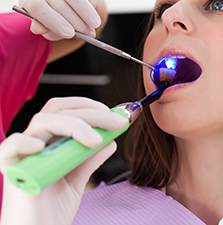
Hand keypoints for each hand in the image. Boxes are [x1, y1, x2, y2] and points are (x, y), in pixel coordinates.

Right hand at [0, 97, 127, 224]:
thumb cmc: (53, 211)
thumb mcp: (78, 179)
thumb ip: (91, 157)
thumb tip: (110, 139)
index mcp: (50, 141)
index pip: (66, 110)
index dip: (90, 106)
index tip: (114, 115)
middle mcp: (35, 143)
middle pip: (58, 111)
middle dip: (91, 112)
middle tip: (117, 122)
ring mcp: (24, 155)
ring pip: (43, 122)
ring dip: (74, 125)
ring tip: (96, 140)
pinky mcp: (12, 170)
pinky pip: (11, 147)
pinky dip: (26, 141)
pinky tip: (43, 146)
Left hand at [18, 0, 101, 40]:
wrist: (69, 5)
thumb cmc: (58, 20)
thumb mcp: (51, 30)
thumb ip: (48, 30)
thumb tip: (42, 29)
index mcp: (28, 1)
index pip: (36, 7)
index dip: (54, 21)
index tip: (70, 34)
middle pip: (56, 0)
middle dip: (76, 20)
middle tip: (89, 33)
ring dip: (85, 9)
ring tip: (94, 23)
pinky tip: (92, 4)